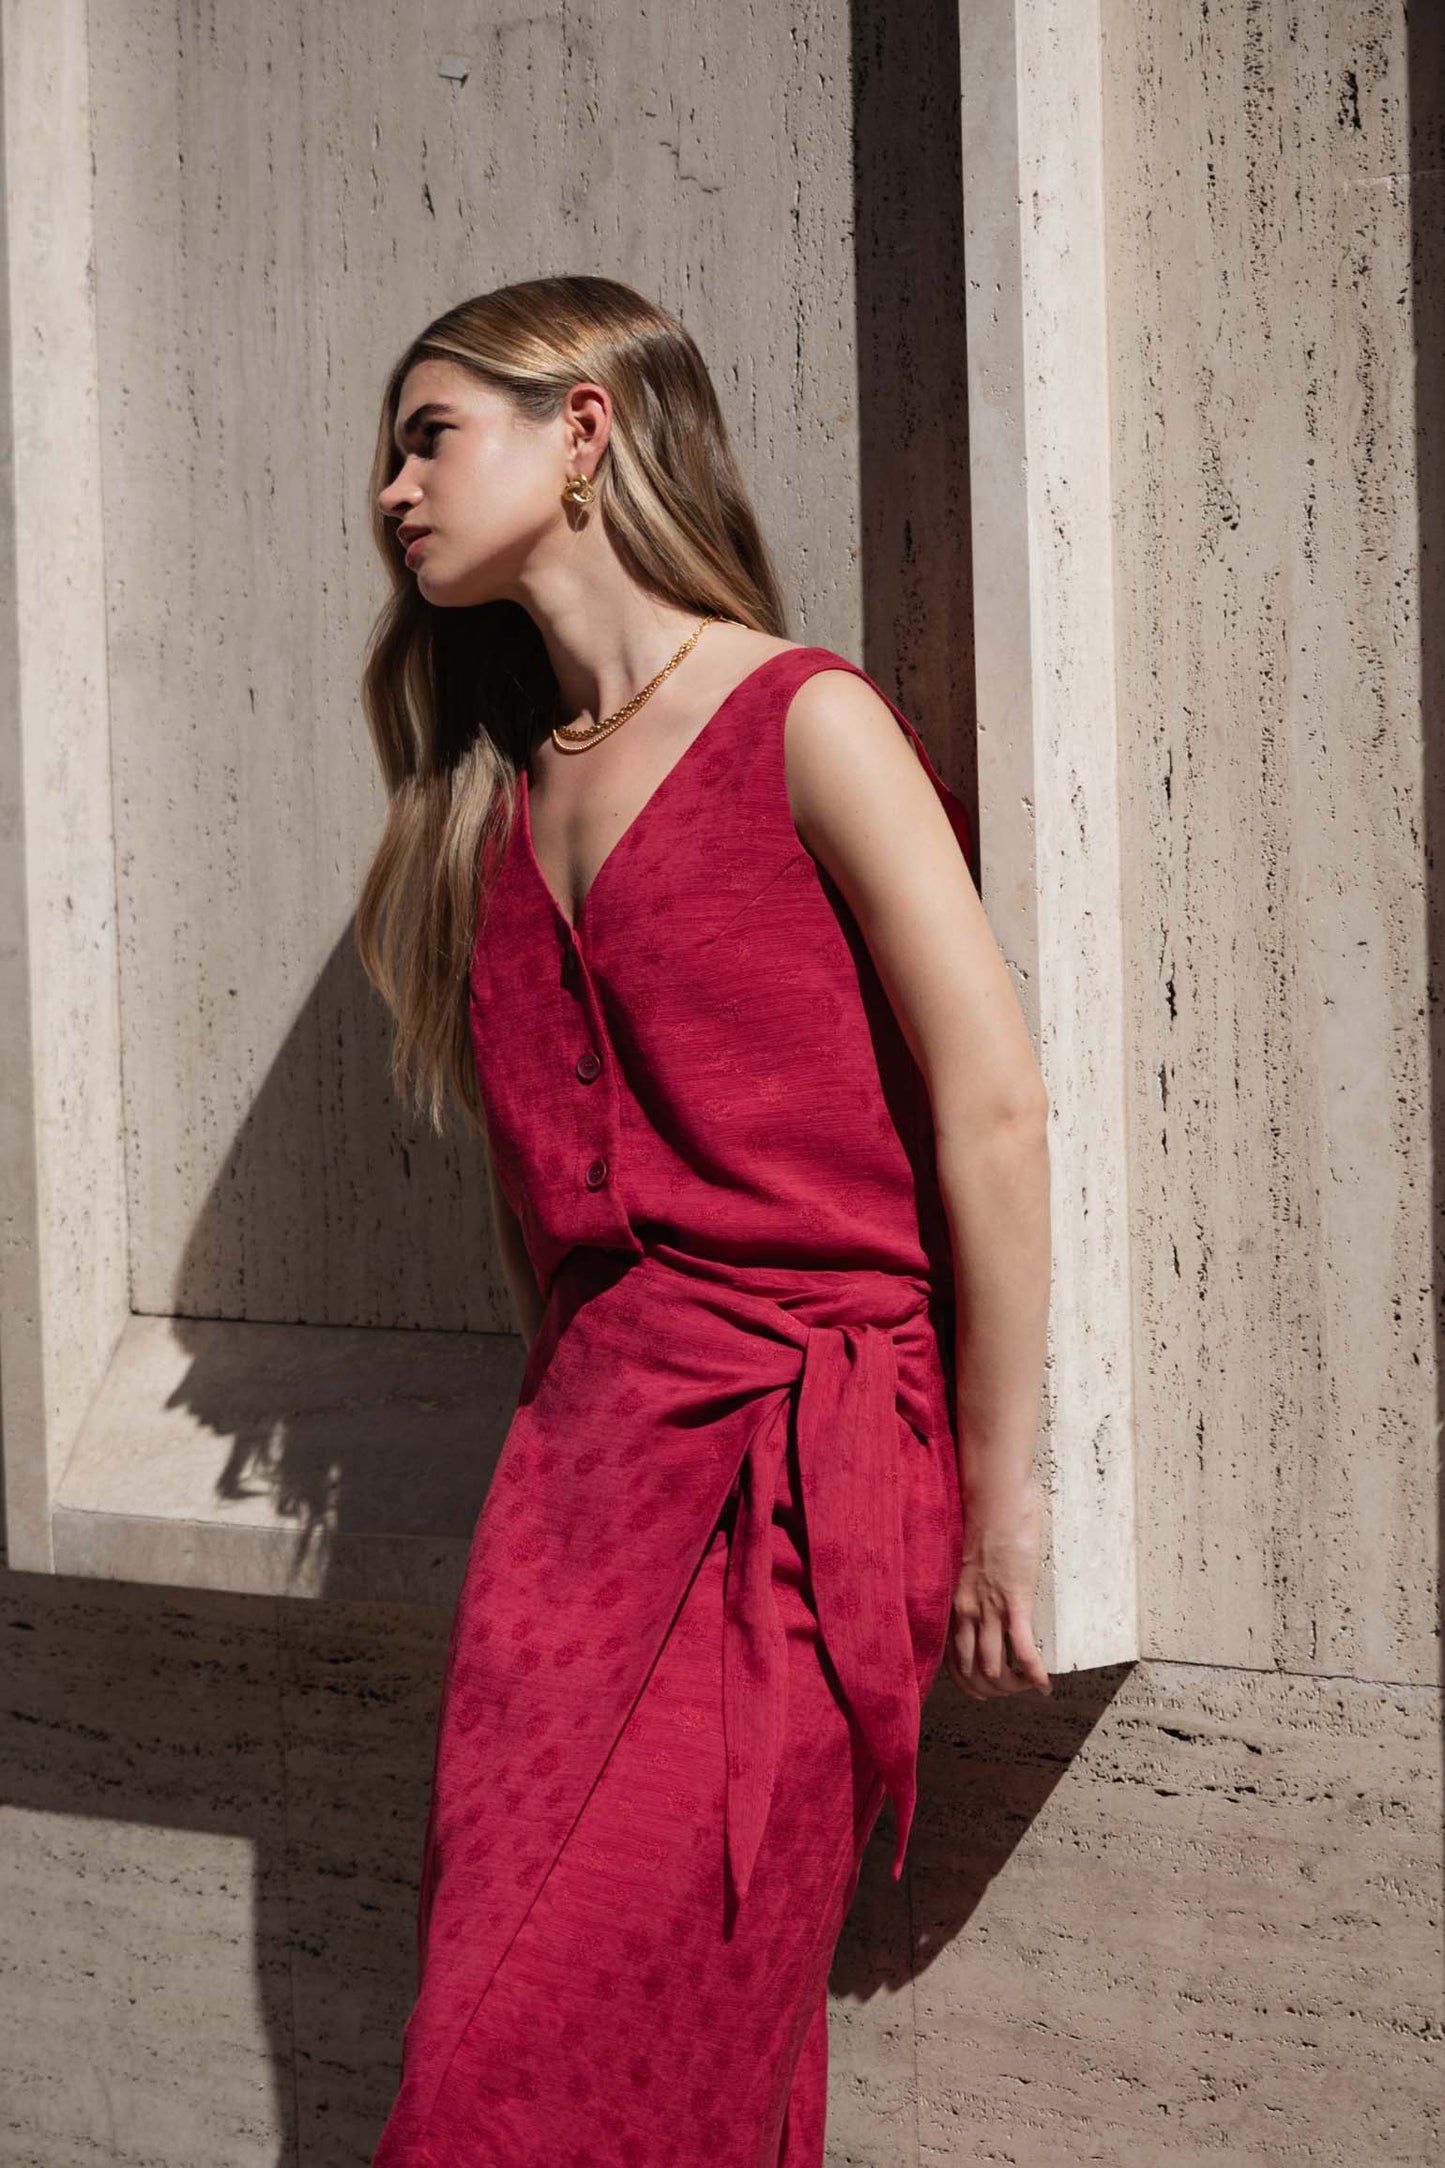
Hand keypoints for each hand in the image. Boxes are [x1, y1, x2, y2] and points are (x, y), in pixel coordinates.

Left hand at [944, 1472, 1050, 1699]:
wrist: (995, 1503)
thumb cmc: (983, 1524)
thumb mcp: (969, 1564)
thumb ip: (971, 1585)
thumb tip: (983, 1595)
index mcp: (955, 1604)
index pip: (953, 1659)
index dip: (967, 1683)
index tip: (983, 1690)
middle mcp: (968, 1613)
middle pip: (972, 1671)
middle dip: (991, 1691)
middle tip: (1009, 1692)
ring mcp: (990, 1610)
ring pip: (995, 1669)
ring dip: (1013, 1686)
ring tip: (1028, 1686)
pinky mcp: (1015, 1603)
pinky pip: (1023, 1652)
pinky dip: (1034, 1675)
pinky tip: (1044, 1685)